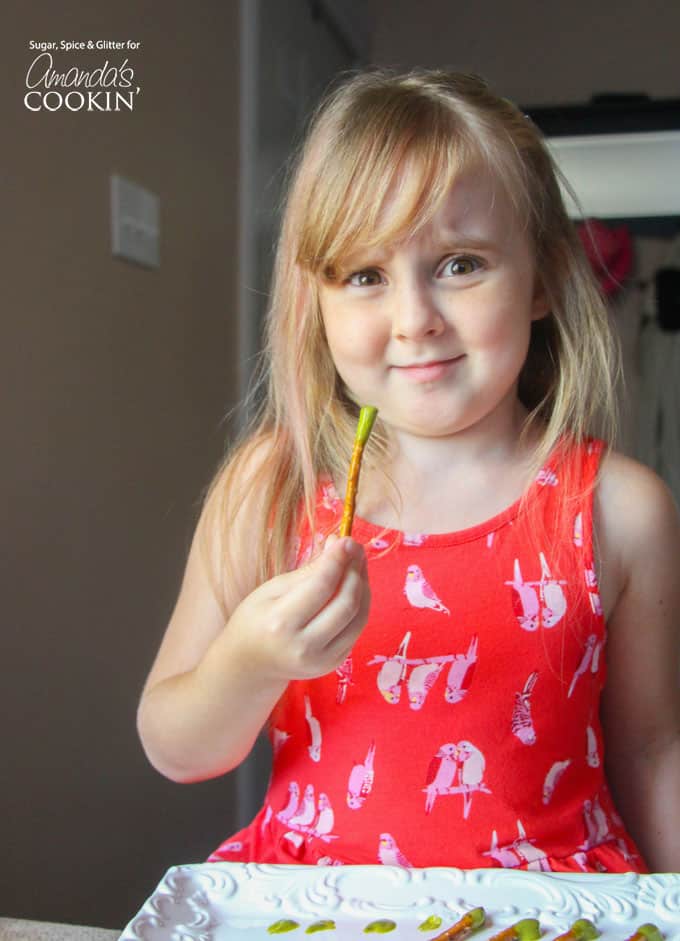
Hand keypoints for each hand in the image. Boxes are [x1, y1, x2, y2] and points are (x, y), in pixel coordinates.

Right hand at [226, 535, 369, 682]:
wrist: (251, 664)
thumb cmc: (256, 619)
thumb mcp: (272, 589)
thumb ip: (308, 571)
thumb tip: (339, 546)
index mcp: (281, 623)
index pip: (321, 586)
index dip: (338, 559)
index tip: (345, 539)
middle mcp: (304, 646)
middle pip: (345, 603)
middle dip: (355, 570)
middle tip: (354, 548)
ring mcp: (322, 660)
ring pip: (359, 616)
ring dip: (363, 585)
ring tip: (357, 563)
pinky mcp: (334, 663)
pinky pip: (357, 628)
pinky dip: (361, 604)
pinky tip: (354, 586)